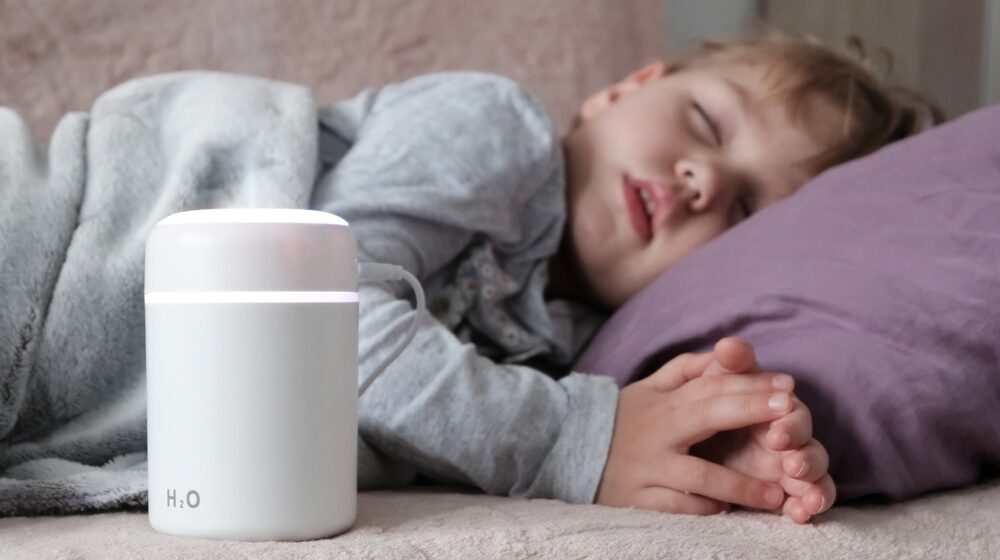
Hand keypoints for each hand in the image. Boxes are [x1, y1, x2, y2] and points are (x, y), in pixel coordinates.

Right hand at [595, 346, 794, 513]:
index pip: (713, 388)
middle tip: (791, 415)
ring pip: (699, 476)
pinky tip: (728, 510)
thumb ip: (688, 370)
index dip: (751, 385)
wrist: (569, 451)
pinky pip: (678, 508)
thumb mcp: (649, 387)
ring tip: (777, 495)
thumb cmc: (623, 419)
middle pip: (709, 417)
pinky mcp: (639, 499)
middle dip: (751, 412)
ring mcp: (649, 468)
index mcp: (665, 404)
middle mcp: (658, 434)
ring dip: (740, 485)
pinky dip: (704, 509)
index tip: (787, 386)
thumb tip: (725, 352)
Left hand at [692, 338, 836, 522]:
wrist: (697, 438)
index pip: (792, 412)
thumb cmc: (716, 405)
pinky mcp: (784, 494)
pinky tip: (802, 515)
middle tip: (791, 464)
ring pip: (816, 476)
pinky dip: (807, 508)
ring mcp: (789, 468)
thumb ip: (727, 366)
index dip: (788, 420)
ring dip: (815, 486)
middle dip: (805, 455)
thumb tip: (728, 345)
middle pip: (811, 446)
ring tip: (807, 498)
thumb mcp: (717, 385)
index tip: (776, 430)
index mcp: (776, 410)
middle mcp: (789, 439)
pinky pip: (804, 503)